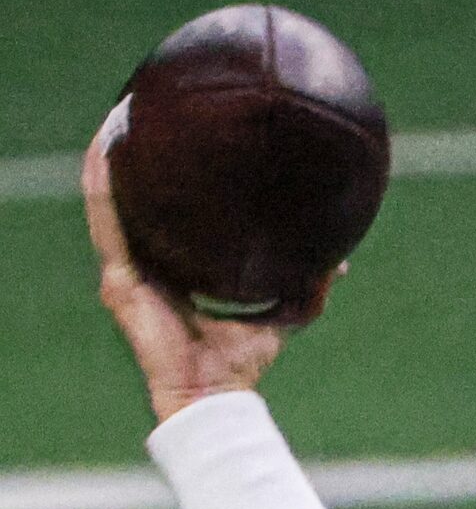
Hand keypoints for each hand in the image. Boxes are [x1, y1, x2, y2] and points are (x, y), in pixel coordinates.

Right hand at [82, 127, 338, 422]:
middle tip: (148, 111)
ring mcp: (126, 274)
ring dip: (112, 158)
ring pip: (111, 202)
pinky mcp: (120, 282)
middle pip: (136, 202)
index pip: (166, 218)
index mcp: (174, 272)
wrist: (214, 397)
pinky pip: (106, 221)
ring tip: (121, 112)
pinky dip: (104, 183)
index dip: (170, 183)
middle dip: (139, 158)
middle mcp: (145, 268)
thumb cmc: (240, 365)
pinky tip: (107, 147)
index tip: (184, 143)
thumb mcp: (279, 316)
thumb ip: (305, 288)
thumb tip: (337, 263)